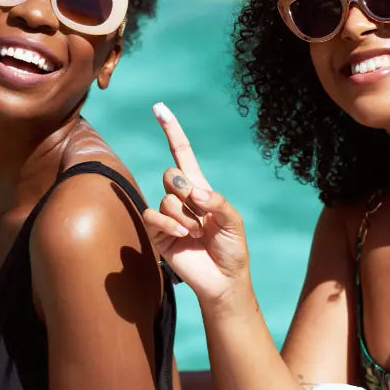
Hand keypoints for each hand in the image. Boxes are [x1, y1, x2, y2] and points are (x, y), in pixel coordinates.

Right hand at [142, 103, 251, 303]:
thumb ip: (217, 203)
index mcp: (200, 189)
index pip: (181, 153)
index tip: (159, 108)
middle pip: (171, 174)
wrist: (223, 281)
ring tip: (198, 235)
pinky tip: (183, 237)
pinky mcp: (158, 233)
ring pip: (166, 198)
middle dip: (185, 189)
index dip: (171, 131)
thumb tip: (194, 193)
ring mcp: (168, 216)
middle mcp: (181, 199)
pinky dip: (169, 224)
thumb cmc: (232, 250)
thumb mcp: (234, 222)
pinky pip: (154, 216)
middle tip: (200, 212)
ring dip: (185, 217)